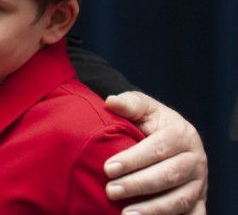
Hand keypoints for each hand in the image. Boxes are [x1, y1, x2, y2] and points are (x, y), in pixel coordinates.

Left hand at [103, 91, 207, 213]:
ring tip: (126, 214)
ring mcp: (199, 182)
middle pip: (169, 176)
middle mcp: (195, 160)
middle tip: (111, 191)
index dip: (133, 159)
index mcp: (182, 135)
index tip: (108, 168)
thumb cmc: (152, 122)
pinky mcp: (199, 199)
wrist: (172, 136)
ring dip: (153, 209)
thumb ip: (130, 104)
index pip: (158, 148)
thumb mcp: (144, 108)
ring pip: (180, 199)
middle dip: (138, 185)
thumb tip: (111, 102)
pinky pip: (192, 214)